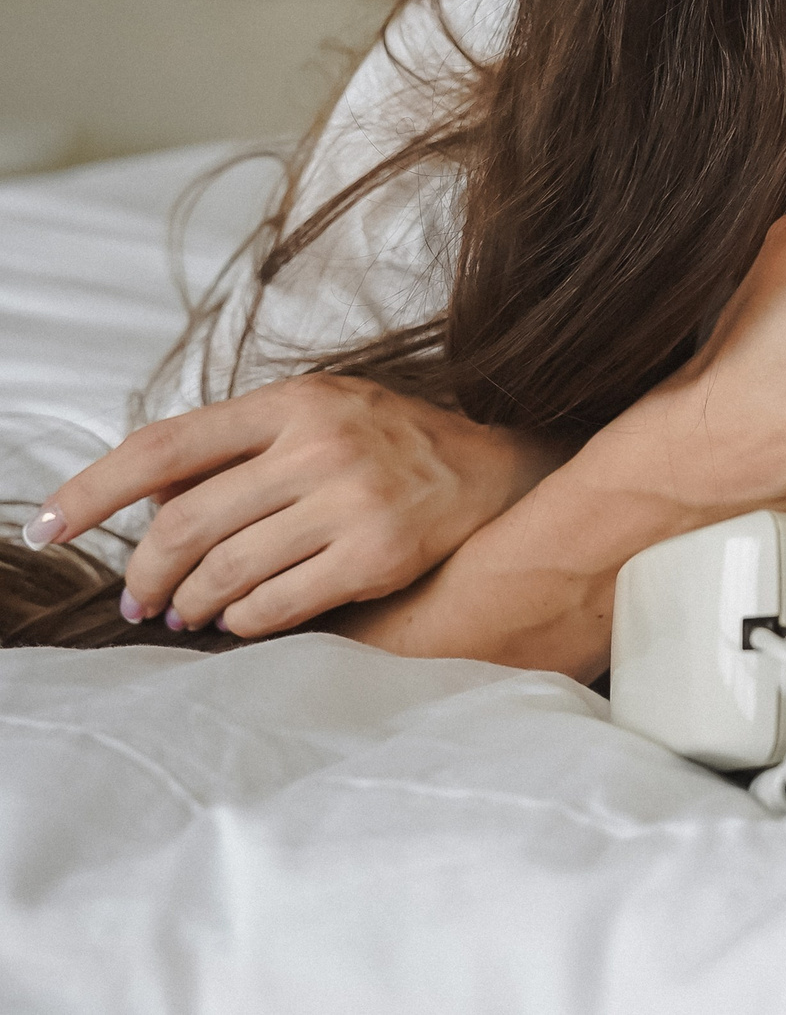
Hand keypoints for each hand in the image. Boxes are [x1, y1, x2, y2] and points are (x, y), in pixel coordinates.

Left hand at [28, 375, 568, 637]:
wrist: (499, 473)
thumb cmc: (393, 445)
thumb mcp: (318, 416)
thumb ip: (239, 448)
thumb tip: (147, 504)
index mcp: (294, 402)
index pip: (164, 448)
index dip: (93, 491)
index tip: (48, 526)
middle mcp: (320, 445)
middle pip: (185, 524)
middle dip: (145, 574)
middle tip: (138, 600)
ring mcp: (352, 499)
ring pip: (226, 572)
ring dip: (191, 605)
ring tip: (188, 613)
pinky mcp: (378, 553)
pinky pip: (276, 605)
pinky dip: (243, 622)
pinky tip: (242, 619)